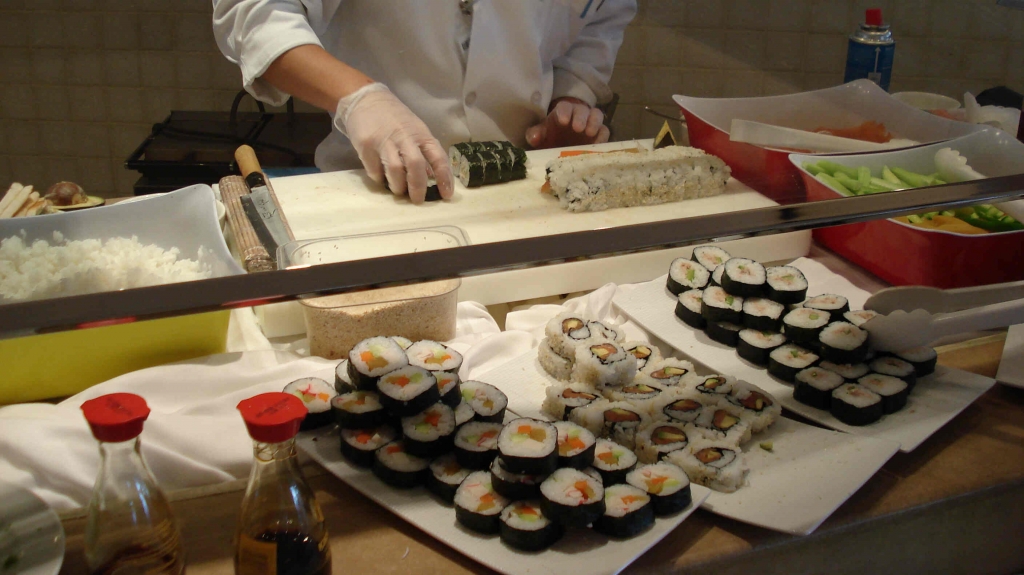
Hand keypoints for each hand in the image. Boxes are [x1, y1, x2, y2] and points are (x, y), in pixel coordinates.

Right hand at [334, 83, 452, 202]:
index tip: (446, 195)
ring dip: (398, 187)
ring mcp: (384, 141)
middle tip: (418, 200)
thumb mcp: (414, 129)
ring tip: (398, 190)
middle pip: (416, 166)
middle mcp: (404, 137)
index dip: (444, 177)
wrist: (365, 99)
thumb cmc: (394, 118)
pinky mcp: (366, 146)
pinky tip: (382, 177)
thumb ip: (423, 151)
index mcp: (420, 134)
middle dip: (418, 187)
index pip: (438, 157)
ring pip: (395, 171)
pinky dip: (380, 179)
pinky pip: (375, 171)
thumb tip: (431, 177)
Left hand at [525, 97, 609, 148]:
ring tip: (589, 133)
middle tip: (578, 128)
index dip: (565, 112)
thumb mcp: (539, 137)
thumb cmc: (549, 139)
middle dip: (580, 117)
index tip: (563, 121)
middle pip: (582, 110)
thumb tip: (534, 137)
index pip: (564, 106)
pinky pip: (604, 131)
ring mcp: (590, 124)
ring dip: (594, 123)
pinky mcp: (599, 134)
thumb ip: (535, 134)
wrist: (560, 149)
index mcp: (562, 112)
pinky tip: (597, 144)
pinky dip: (602, 136)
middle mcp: (577, 115)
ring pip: (597, 115)